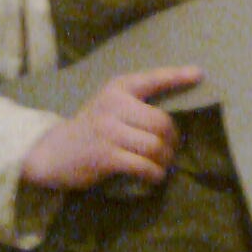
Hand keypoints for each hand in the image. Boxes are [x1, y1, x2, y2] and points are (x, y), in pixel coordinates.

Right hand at [20, 65, 202, 191]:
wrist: (52, 151)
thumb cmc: (91, 128)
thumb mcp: (109, 106)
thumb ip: (136, 104)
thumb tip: (174, 122)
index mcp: (118, 88)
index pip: (153, 79)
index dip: (177, 77)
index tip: (199, 75)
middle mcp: (114, 105)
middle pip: (162, 122)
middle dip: (173, 140)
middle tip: (172, 150)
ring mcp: (109, 131)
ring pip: (155, 145)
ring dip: (166, 159)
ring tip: (163, 164)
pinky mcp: (106, 156)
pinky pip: (143, 166)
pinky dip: (155, 173)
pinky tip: (154, 176)